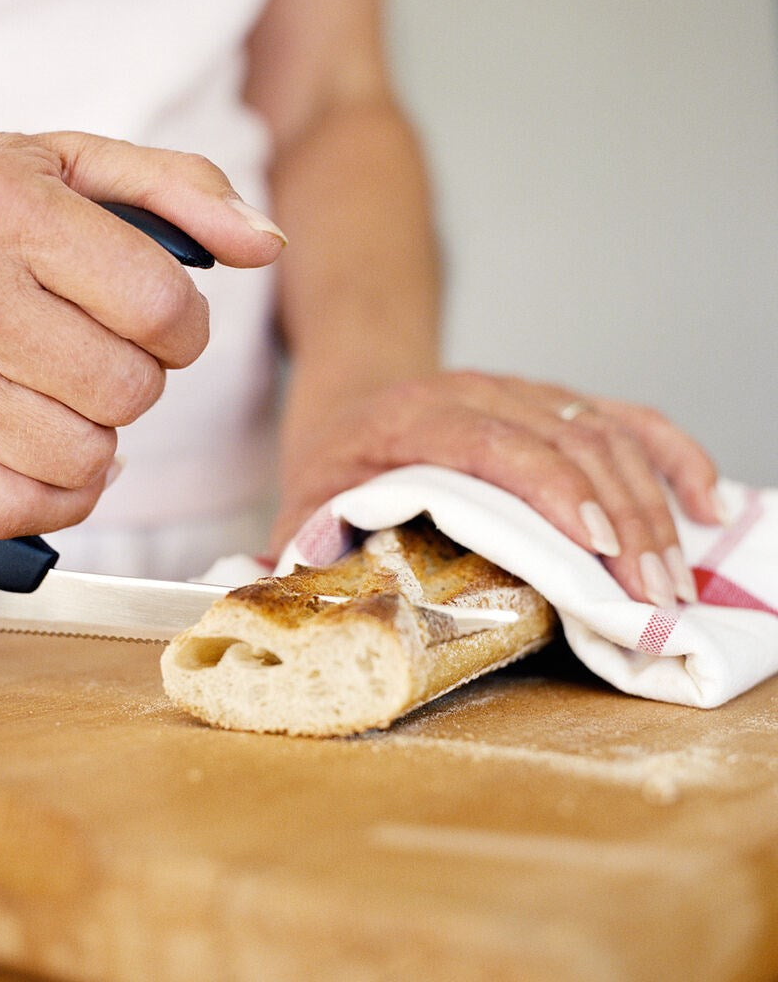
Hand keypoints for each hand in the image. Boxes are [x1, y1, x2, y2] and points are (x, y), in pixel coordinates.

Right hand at [0, 130, 284, 535]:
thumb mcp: (80, 163)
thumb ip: (186, 192)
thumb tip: (266, 247)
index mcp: (8, 208)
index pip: (161, 307)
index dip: (185, 328)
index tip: (159, 320)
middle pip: (126, 392)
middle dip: (139, 378)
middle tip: (99, 347)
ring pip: (80, 458)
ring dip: (99, 434)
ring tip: (63, 388)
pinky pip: (16, 511)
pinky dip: (58, 494)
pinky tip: (50, 448)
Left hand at [271, 369, 722, 608]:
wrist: (355, 391)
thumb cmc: (332, 457)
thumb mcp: (300, 503)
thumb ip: (306, 555)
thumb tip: (313, 616)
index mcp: (410, 416)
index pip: (492, 441)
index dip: (550, 489)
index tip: (593, 547)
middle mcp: (476, 393)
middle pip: (568, 441)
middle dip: (619, 521)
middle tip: (650, 596)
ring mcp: (523, 392)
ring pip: (606, 433)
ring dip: (650, 505)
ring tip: (672, 579)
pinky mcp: (554, 403)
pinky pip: (626, 420)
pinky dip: (672, 456)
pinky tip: (706, 500)